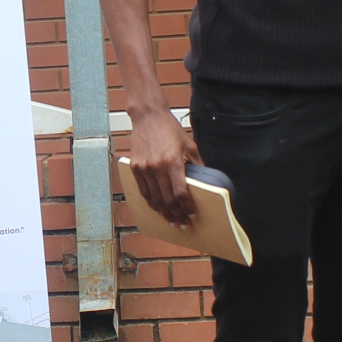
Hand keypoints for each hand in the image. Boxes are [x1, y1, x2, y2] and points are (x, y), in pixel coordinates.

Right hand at [125, 106, 200, 225]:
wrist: (147, 117)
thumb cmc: (170, 129)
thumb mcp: (189, 144)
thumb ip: (197, 163)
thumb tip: (206, 179)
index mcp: (172, 162)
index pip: (180, 192)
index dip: (187, 206)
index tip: (192, 215)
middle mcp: (157, 167)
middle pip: (167, 199)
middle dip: (177, 215)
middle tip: (183, 225)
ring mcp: (144, 168)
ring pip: (154, 198)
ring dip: (164, 213)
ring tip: (172, 221)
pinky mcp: (135, 167)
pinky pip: (143, 191)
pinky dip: (151, 202)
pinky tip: (158, 209)